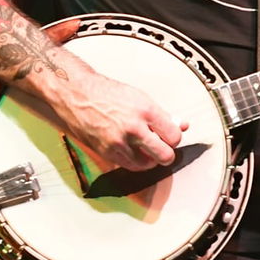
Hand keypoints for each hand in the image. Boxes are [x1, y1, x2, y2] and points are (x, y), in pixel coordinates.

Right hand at [50, 67, 189, 171]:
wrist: (78, 96)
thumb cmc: (108, 94)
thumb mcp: (140, 98)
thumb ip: (162, 115)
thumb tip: (181, 125)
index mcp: (146, 110)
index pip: (174, 136)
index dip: (175, 138)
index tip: (171, 136)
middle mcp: (134, 128)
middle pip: (164, 155)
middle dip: (167, 154)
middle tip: (165, 149)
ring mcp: (119, 142)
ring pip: (147, 164)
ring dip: (151, 159)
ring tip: (148, 150)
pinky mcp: (107, 152)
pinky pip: (129, 166)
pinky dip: (135, 162)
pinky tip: (134, 152)